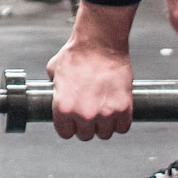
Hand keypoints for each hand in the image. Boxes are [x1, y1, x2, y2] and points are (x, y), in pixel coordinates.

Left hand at [45, 3, 136, 140]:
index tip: (73, 122)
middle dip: (87, 125)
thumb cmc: (78, 53)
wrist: (100, 42)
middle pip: (86, 135)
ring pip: (105, 134)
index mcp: (63, 108)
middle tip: (90, 112)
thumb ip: (54, 89)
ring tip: (103, 110)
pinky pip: (122, 127)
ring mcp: (105, 113)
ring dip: (104, 125)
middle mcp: (84, 114)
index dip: (69, 126)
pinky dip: (121, 121)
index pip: (65, 133)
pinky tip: (116, 111)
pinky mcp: (123, 108)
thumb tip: (55, 93)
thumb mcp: (54, 72)